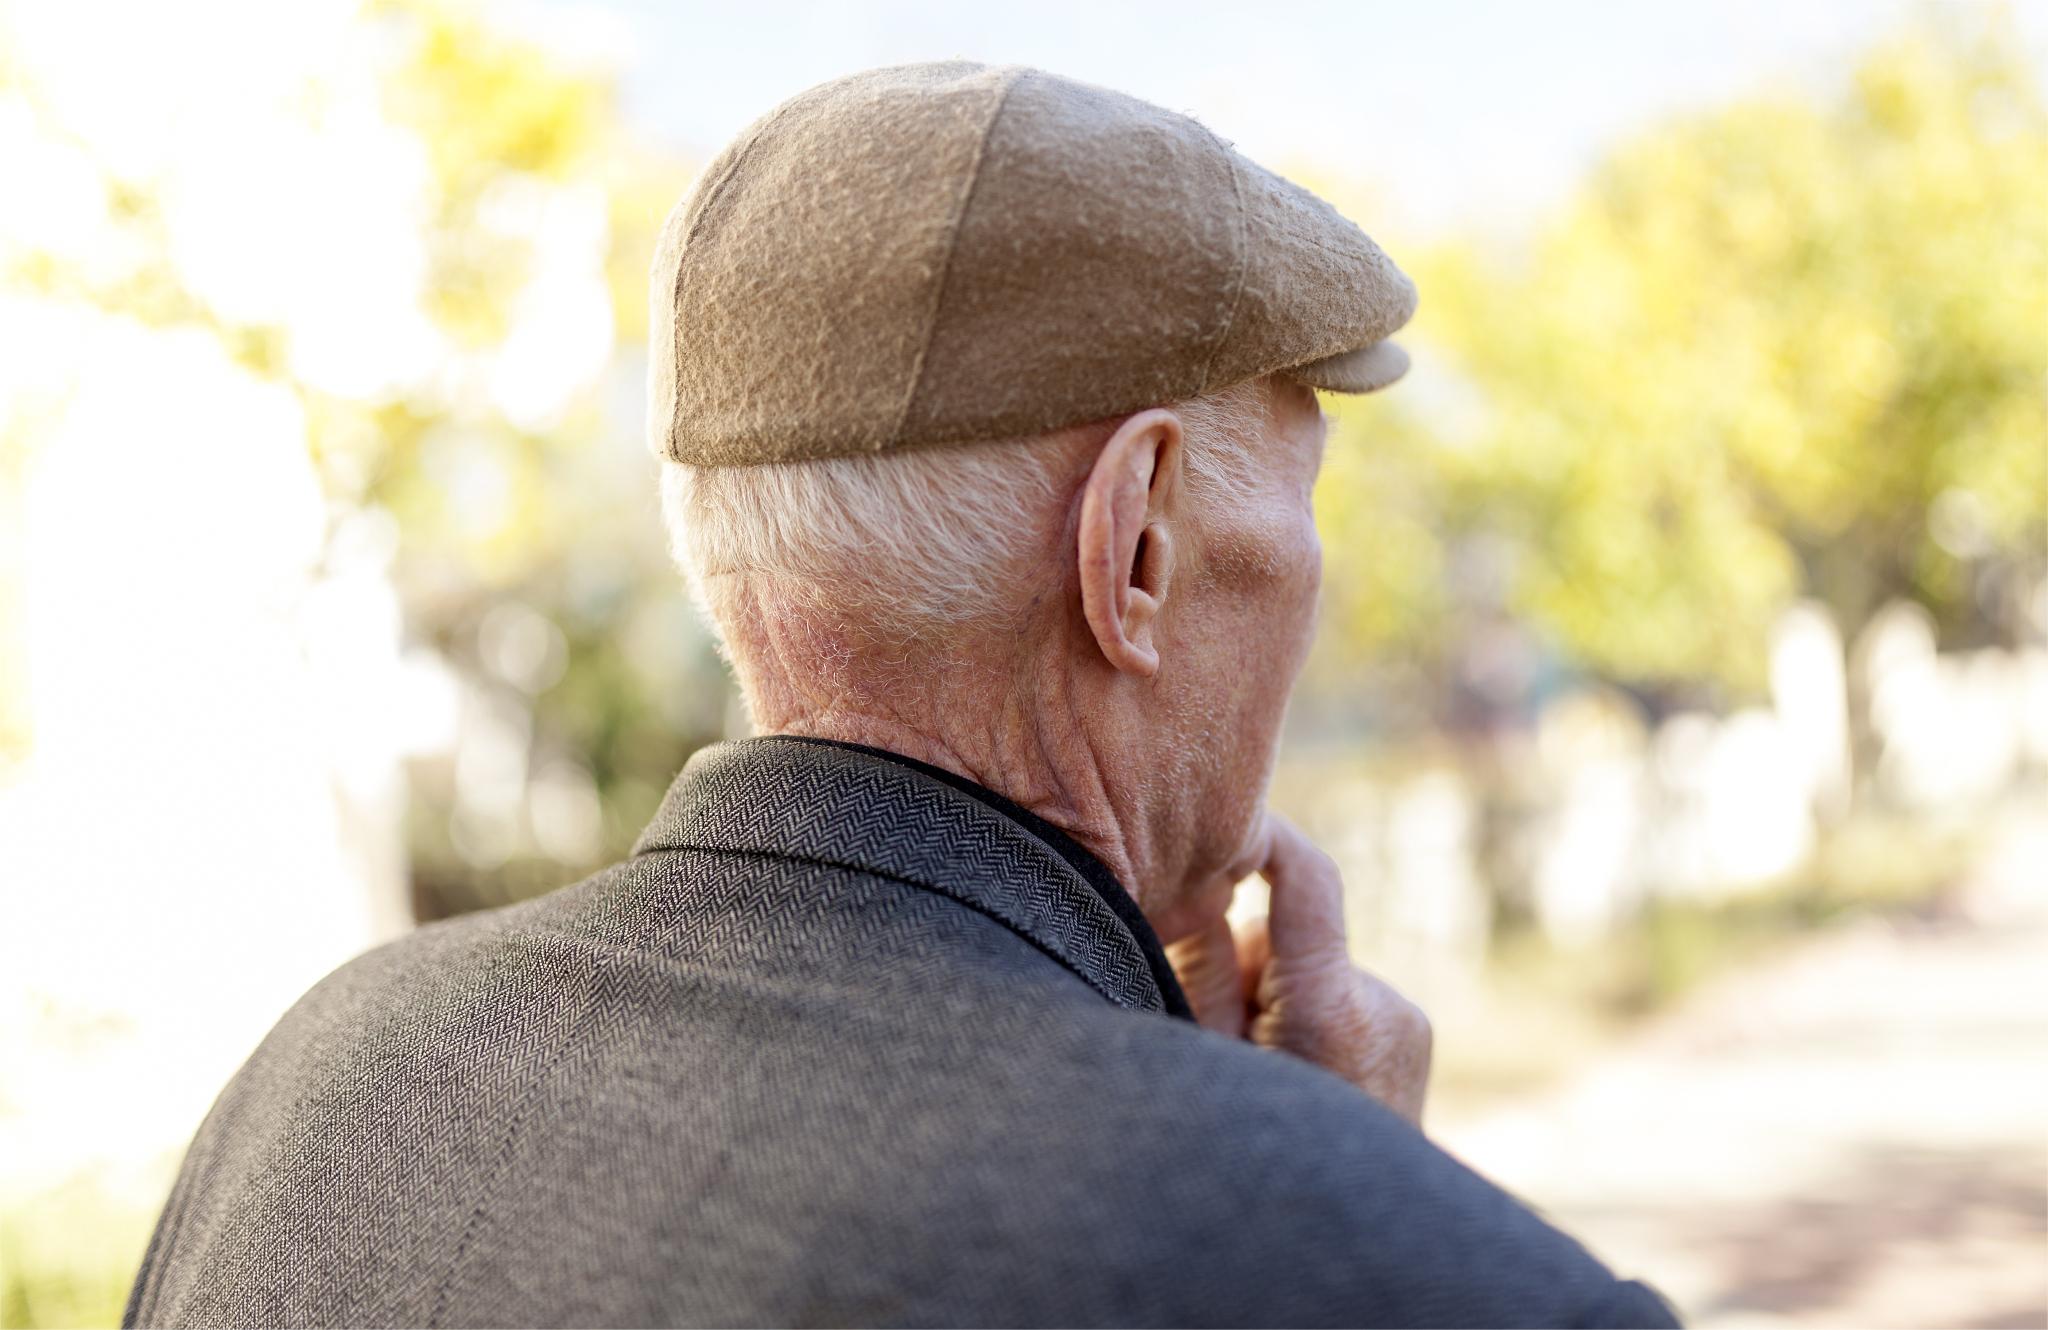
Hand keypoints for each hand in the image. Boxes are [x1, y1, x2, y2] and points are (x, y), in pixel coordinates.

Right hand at [1165, 812, 1432, 1127]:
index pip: (1308, 877)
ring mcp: (1406, 1022)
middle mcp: (1381, 1004)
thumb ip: (1199, 970)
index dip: (1266, 838)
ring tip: (1270, 1072)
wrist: (1356, 1237)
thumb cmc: (1256, 1152)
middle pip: (1285, 936)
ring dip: (1280, 1002)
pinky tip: (1306, 1078)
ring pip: (1310, 970)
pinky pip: (1340, 1000)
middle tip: (1226, 1036)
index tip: (1229, 822)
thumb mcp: (1205, 1060)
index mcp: (1329, 1009)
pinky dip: (1312, 1023)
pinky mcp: (1412, 1036)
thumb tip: (1201, 885)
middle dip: (1248, 967)